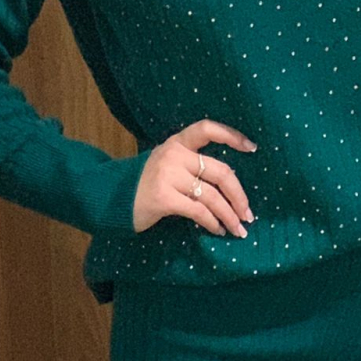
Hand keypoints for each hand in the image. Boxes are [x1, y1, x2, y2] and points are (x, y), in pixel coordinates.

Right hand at [133, 121, 256, 236]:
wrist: (109, 200)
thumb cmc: (141, 186)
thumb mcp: (164, 166)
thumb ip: (189, 167)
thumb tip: (227, 188)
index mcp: (176, 143)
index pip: (207, 129)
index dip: (232, 136)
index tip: (252, 148)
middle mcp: (174, 155)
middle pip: (220, 172)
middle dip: (239, 196)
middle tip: (248, 214)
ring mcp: (168, 175)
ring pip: (212, 196)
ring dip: (228, 215)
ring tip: (237, 229)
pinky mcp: (164, 198)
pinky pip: (198, 211)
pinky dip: (212, 222)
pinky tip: (217, 230)